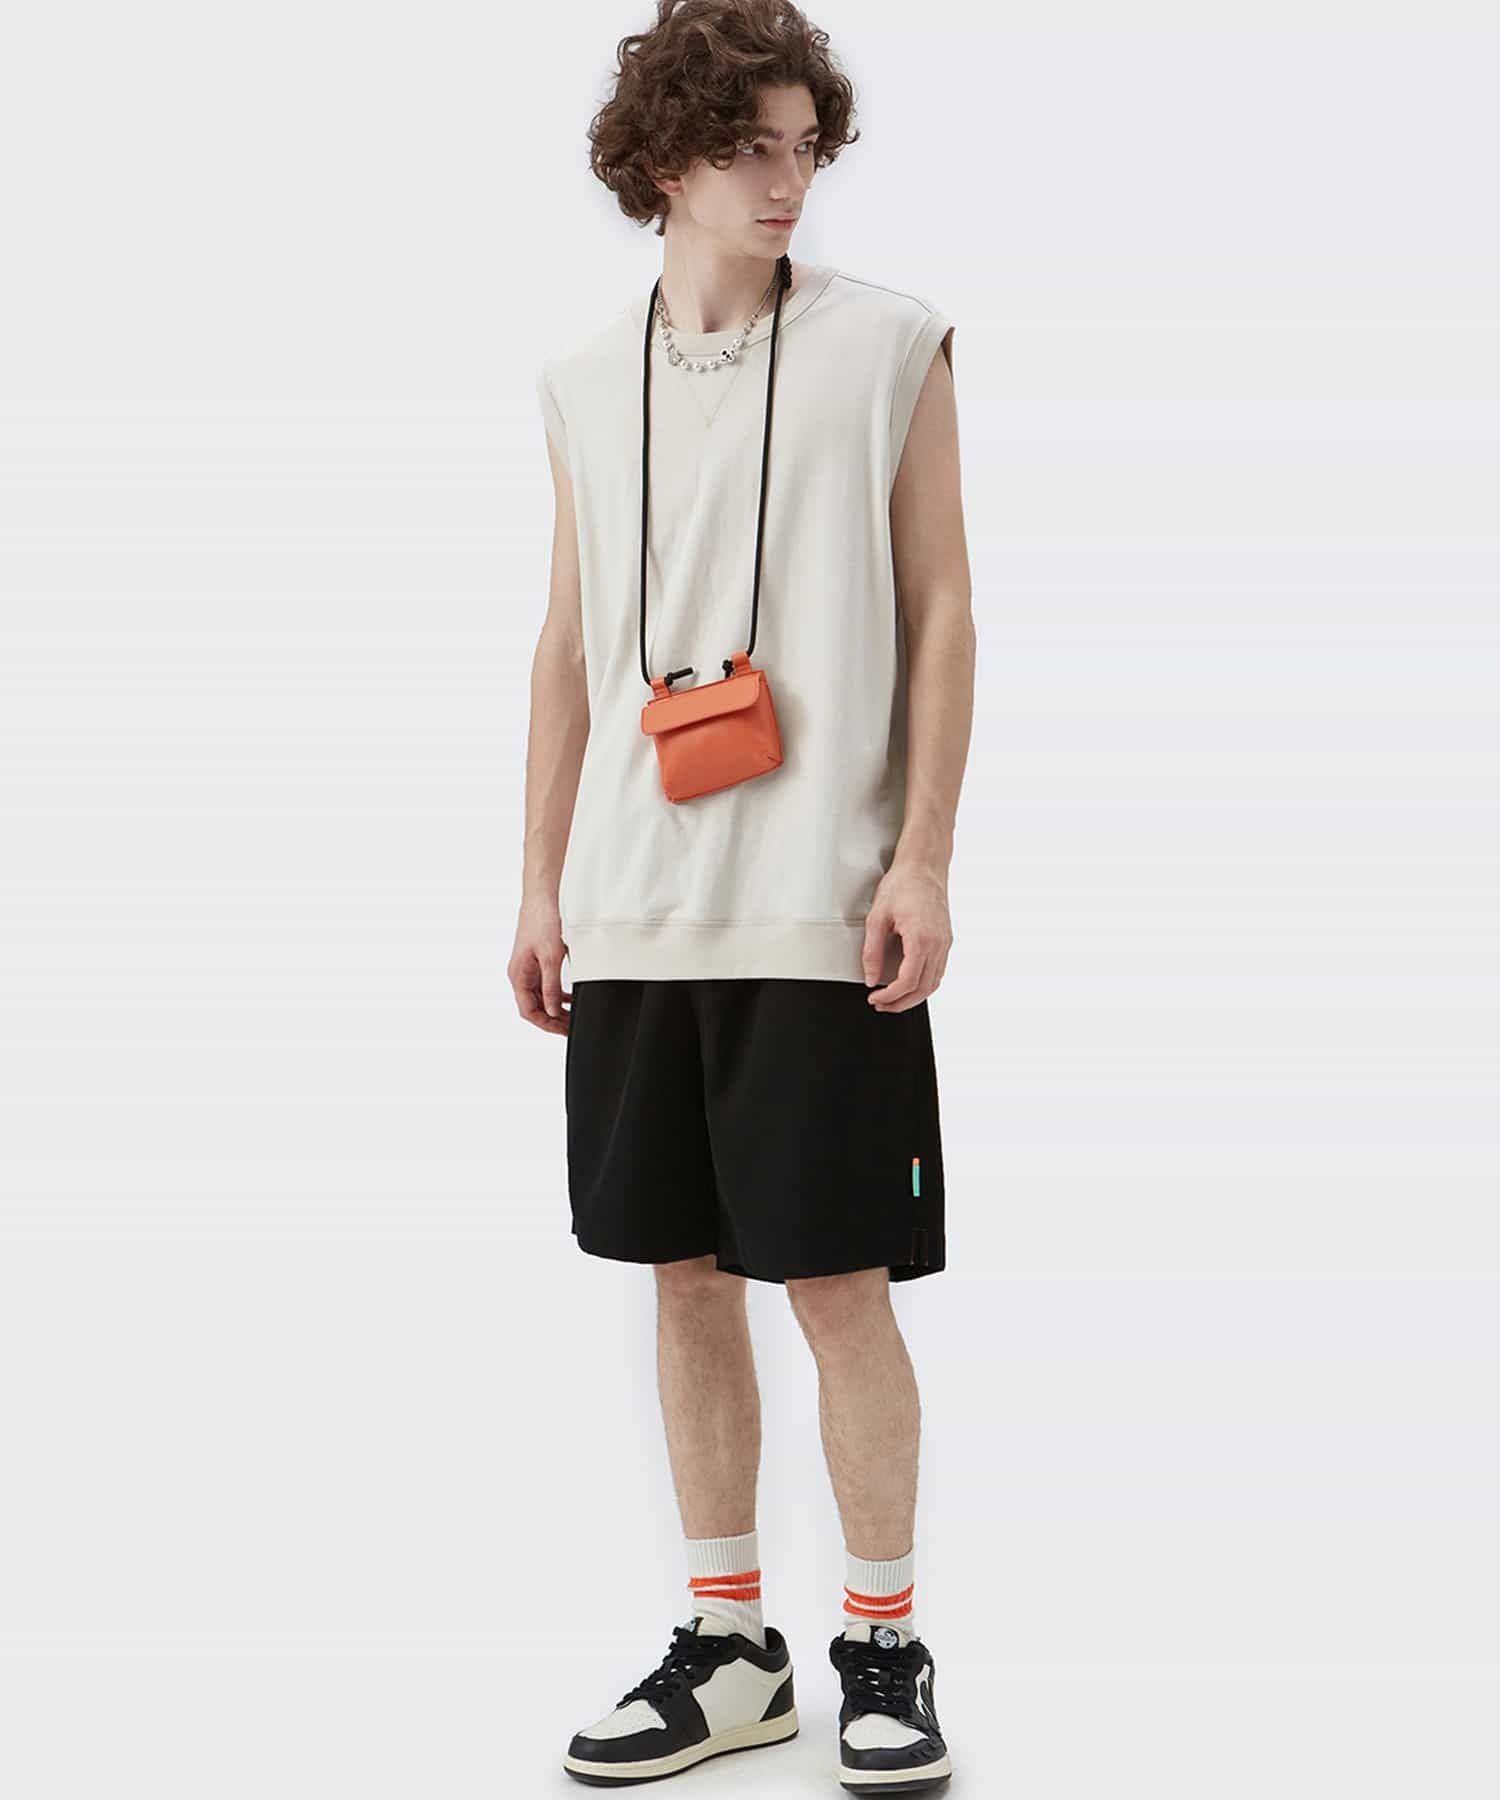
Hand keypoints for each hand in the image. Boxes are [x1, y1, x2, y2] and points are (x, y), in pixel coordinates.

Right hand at [508, 895, 571, 1035]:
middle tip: (573, 1027)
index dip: (547, 1025)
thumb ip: (552, 986)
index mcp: (519, 975)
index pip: (529, 1011)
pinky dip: (557, 994)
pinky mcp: (537, 957)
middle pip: (534, 1006)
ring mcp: (528, 966)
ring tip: (573, 1016)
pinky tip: (569, 998)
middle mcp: (521, 972)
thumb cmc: (544, 919)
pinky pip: (545, 983)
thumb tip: (552, 1010)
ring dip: (555, 1008)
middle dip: (553, 1019)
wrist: (545, 893)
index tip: (564, 1031)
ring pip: (540, 996)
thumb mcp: (551, 957)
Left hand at [861, 863, 951, 1011]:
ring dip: (913, 997)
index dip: (890, 996)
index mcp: (921, 939)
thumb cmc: (903, 884)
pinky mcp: (946, 941)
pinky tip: (910, 985)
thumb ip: (872, 951)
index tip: (875, 997)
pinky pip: (938, 972)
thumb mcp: (877, 917)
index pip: (907, 982)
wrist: (924, 866)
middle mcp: (937, 944)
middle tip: (881, 1005)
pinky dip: (925, 985)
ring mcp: (945, 944)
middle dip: (900, 1003)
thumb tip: (870, 977)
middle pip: (923, 989)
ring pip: (934, 984)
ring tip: (893, 1000)